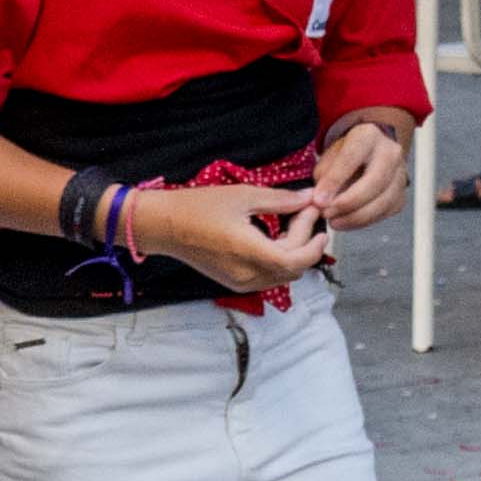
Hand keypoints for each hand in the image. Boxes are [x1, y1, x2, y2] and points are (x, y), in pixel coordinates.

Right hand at [127, 179, 331, 293]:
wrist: (164, 226)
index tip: (316, 216)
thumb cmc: (199, 207)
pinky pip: (269, 278)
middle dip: (307, 242)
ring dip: (295, 253)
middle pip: (294, 268)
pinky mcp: (234, 284)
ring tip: (294, 224)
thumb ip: (280, 200)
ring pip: (284, 276)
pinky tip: (277, 239)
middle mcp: (248, 275)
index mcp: (250, 253)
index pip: (297, 258)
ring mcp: (241, 283)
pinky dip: (280, 261)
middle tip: (305, 213)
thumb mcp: (243, 196)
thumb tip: (309, 198)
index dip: (313, 240)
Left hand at [307, 111, 410, 229]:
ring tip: (334, 221)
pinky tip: (347, 221)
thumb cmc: (347, 154)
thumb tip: (320, 201)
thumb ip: (324, 176)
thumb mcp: (330, 156)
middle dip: (347, 202)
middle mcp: (390, 152)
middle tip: (326, 213)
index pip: (351, 159)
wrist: (370, 154)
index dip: (333, 182)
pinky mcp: (401, 195)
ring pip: (383, 201)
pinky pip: (385, 213)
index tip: (318, 200)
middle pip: (374, 182)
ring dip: (355, 217)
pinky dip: (363, 221)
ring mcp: (400, 175)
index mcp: (368, 136)